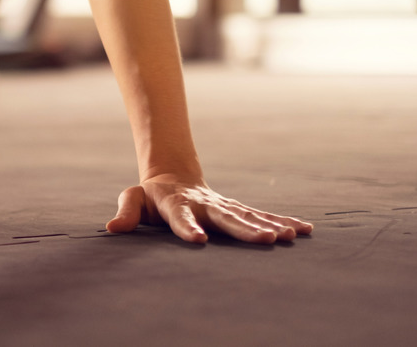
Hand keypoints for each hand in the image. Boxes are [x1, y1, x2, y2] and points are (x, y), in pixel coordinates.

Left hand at [106, 174, 312, 243]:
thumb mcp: (133, 200)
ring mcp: (223, 206)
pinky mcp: (235, 208)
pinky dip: (282, 221)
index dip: (188, 228)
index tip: (197, 240)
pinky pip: (261, 215)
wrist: (173, 177)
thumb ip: (126, 213)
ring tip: (291, 235)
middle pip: (226, 217)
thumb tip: (112, 228)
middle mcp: (204, 204)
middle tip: (266, 239)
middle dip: (245, 229)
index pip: (181, 217)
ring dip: (270, 225)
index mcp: (177, 204)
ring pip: (248, 215)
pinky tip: (304, 230)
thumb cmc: (150, 196)